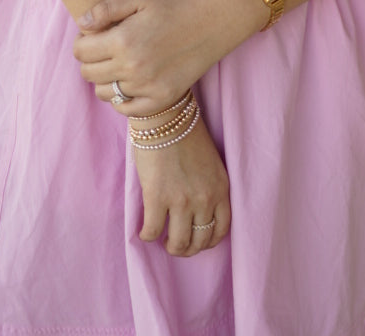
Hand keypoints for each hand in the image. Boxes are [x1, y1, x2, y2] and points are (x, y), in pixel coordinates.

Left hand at [73, 0, 221, 115]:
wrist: (211, 22)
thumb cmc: (173, 5)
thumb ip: (105, 9)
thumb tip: (81, 25)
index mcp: (122, 41)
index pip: (81, 52)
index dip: (81, 43)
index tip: (93, 36)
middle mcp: (132, 68)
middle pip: (88, 74)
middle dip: (89, 61)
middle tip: (103, 50)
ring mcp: (147, 86)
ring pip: (105, 93)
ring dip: (104, 80)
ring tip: (117, 65)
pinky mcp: (162, 98)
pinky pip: (127, 109)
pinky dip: (122, 100)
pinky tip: (129, 83)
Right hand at [133, 116, 230, 255]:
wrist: (165, 116)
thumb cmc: (186, 134)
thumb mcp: (210, 163)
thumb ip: (209, 187)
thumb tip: (198, 211)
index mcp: (221, 188)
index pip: (221, 229)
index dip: (208, 240)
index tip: (198, 239)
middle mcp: (204, 199)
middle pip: (199, 241)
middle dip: (188, 247)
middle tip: (177, 243)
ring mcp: (181, 201)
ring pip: (178, 243)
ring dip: (170, 246)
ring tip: (162, 240)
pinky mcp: (156, 198)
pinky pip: (152, 230)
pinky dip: (146, 235)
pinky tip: (144, 231)